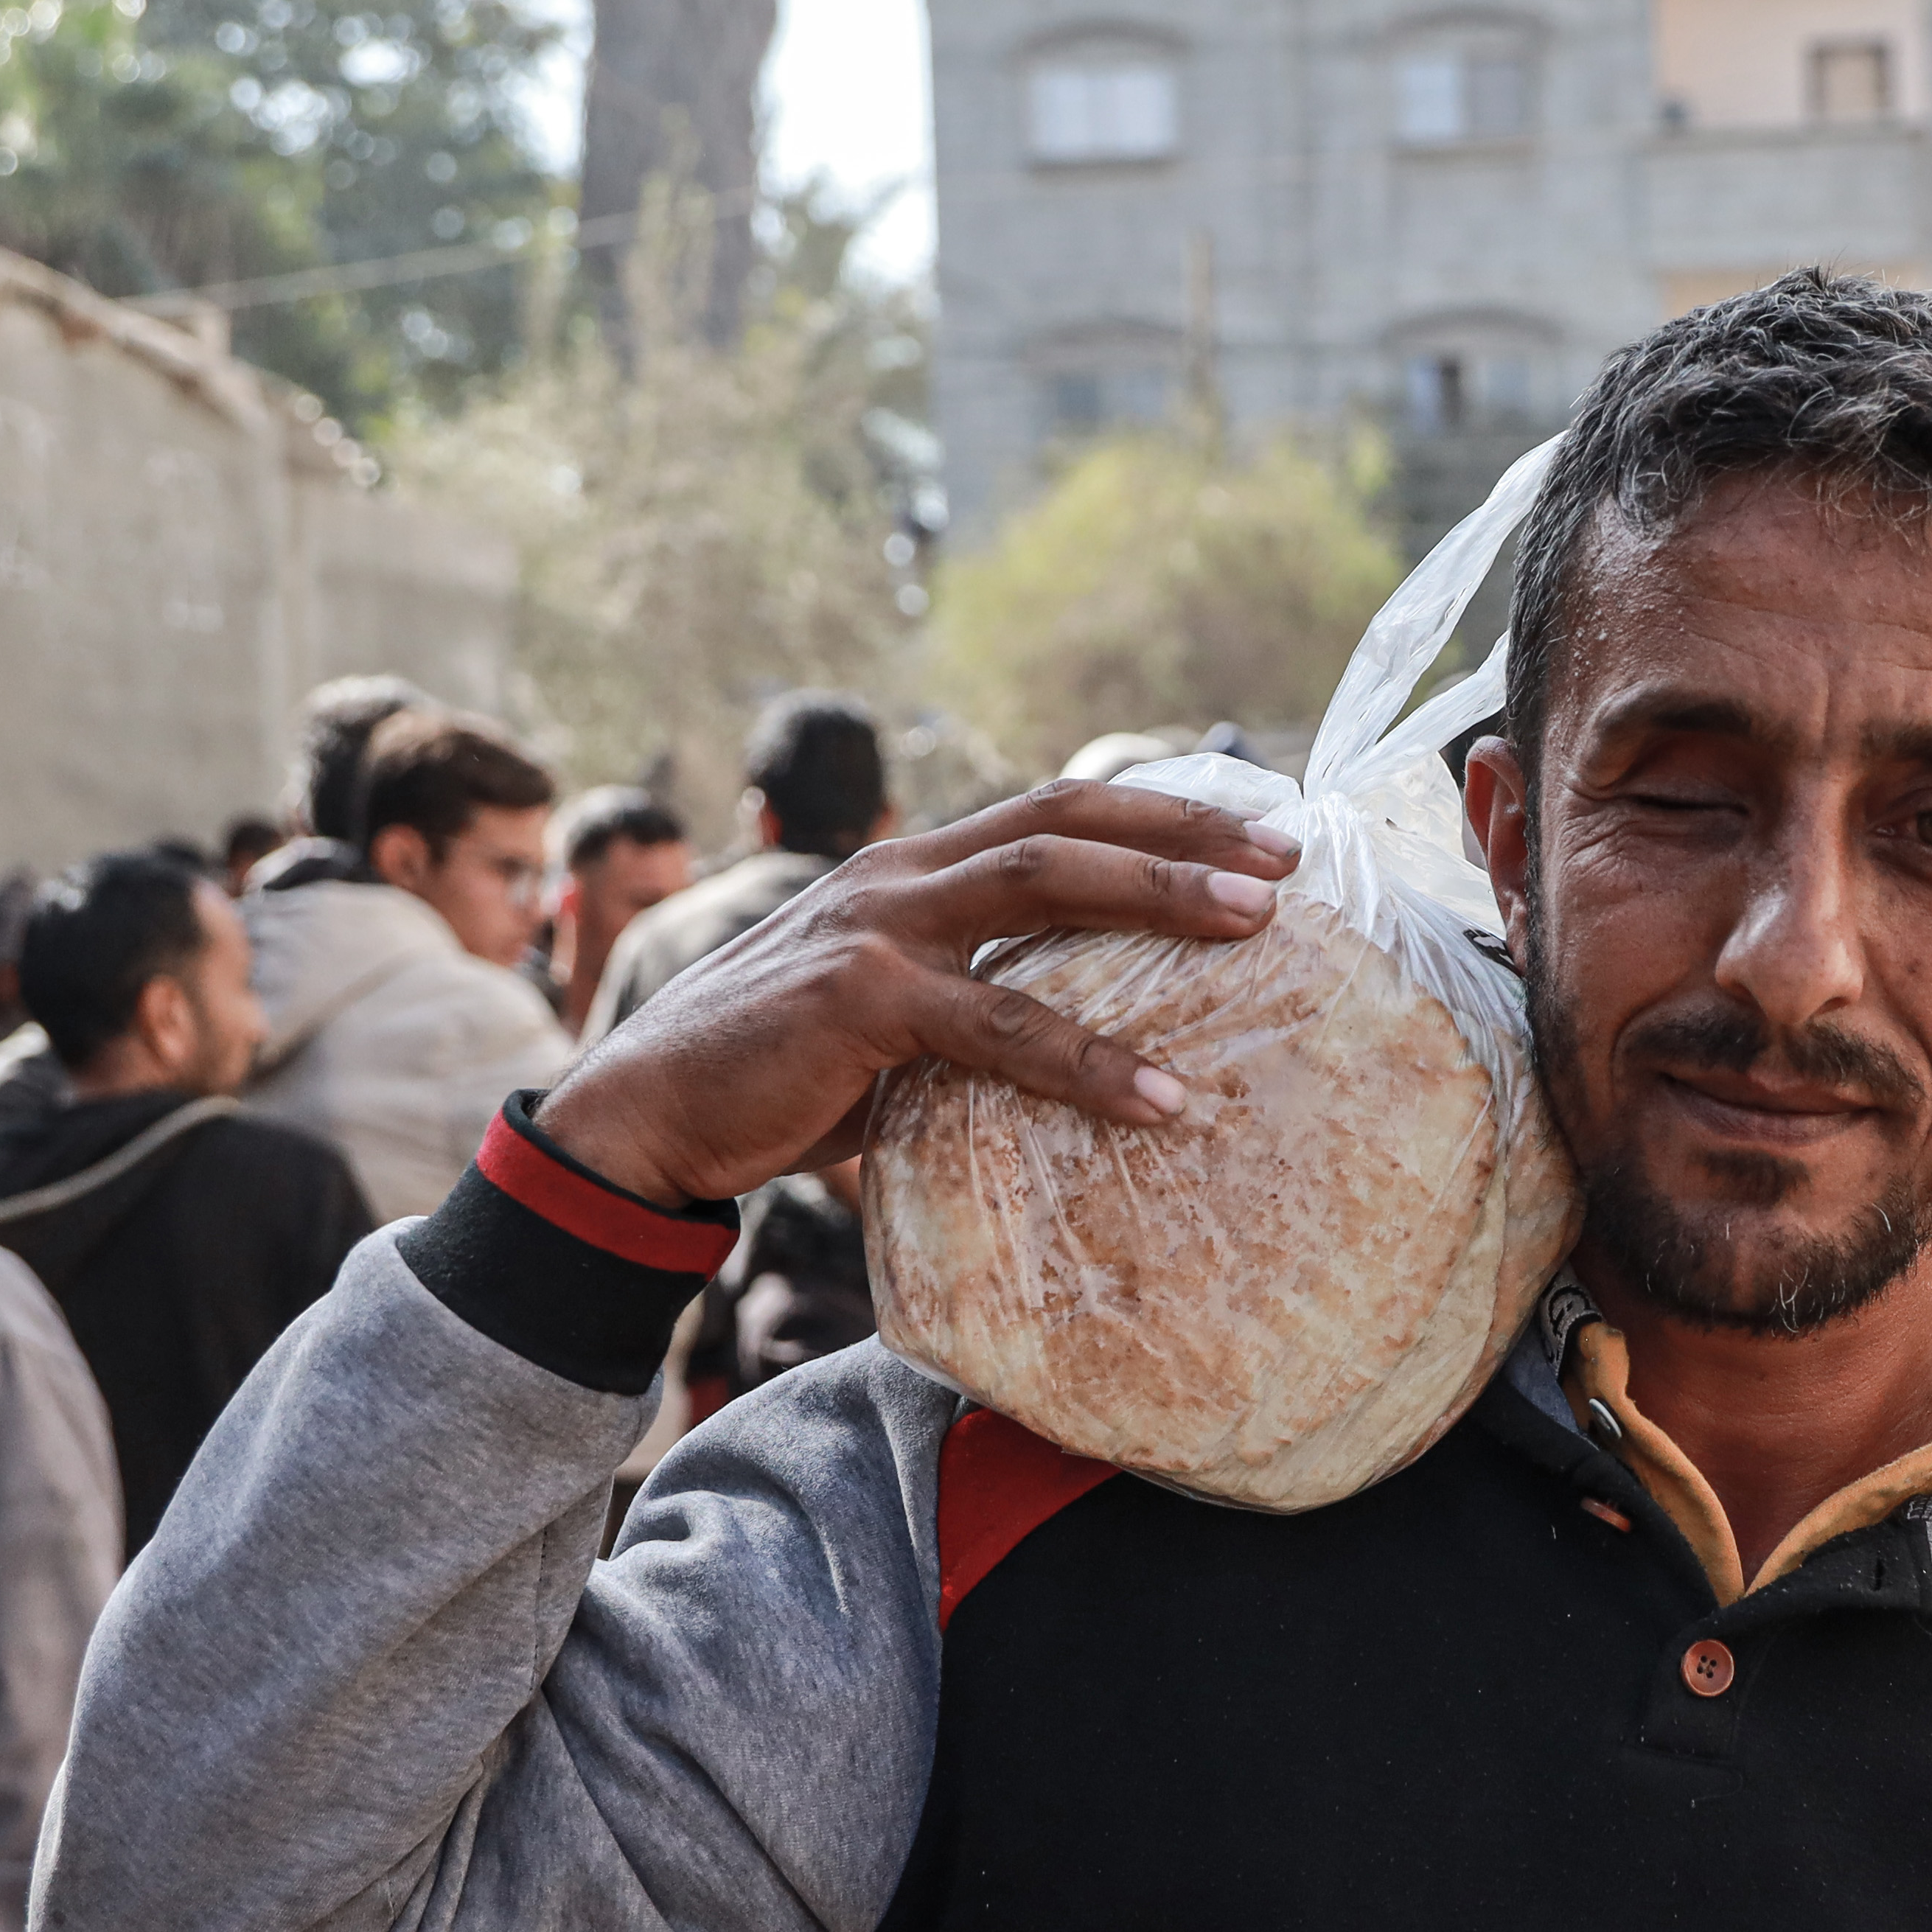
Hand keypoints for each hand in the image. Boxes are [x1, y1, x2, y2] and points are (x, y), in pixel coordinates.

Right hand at [538, 782, 1299, 1208]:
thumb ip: (967, 1015)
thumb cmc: (774, 1081)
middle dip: (1184, 830)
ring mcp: (875, 928)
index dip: (1155, 811)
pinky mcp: (857, 1000)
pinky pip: (1001, 1028)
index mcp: (910, 873)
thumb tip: (1073, 1057)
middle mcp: (897, 878)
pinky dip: (1091, 1064)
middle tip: (1287, 862)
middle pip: (1065, 821)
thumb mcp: (888, 1027)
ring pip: (1043, 886)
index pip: (1053, 811)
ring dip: (1161, 899)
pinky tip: (1161, 1099)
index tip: (1253, 832)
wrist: (644, 1119)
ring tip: (1256, 931)